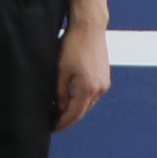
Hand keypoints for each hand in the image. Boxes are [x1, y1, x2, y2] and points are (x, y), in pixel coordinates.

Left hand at [53, 17, 110, 131]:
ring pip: (87, 103)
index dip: (62, 123)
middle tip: (54, 124)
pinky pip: (92, 94)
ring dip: (75, 109)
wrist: (89, 29)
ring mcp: (104, 83)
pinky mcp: (104, 76)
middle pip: (82, 111)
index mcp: (88, 89)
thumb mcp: (60, 71)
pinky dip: (81, 99)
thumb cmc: (72, 46)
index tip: (52, 128)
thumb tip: (59, 107)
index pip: (74, 114)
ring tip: (59, 113)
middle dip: (68, 119)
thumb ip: (60, 92)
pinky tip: (70, 99)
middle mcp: (100, 89)